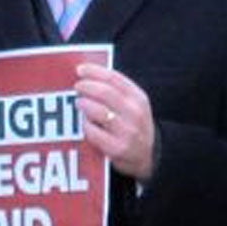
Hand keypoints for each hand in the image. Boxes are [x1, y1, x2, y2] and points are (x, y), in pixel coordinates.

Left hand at [75, 62, 156, 181]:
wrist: (149, 156)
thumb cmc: (135, 125)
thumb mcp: (134, 105)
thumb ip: (117, 91)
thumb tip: (89, 76)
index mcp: (139, 98)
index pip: (115, 78)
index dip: (95, 71)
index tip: (80, 69)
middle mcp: (134, 113)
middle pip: (105, 92)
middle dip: (87, 87)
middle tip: (77, 86)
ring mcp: (126, 131)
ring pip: (98, 111)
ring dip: (84, 104)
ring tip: (78, 102)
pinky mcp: (116, 148)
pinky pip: (93, 132)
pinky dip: (85, 125)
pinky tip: (84, 123)